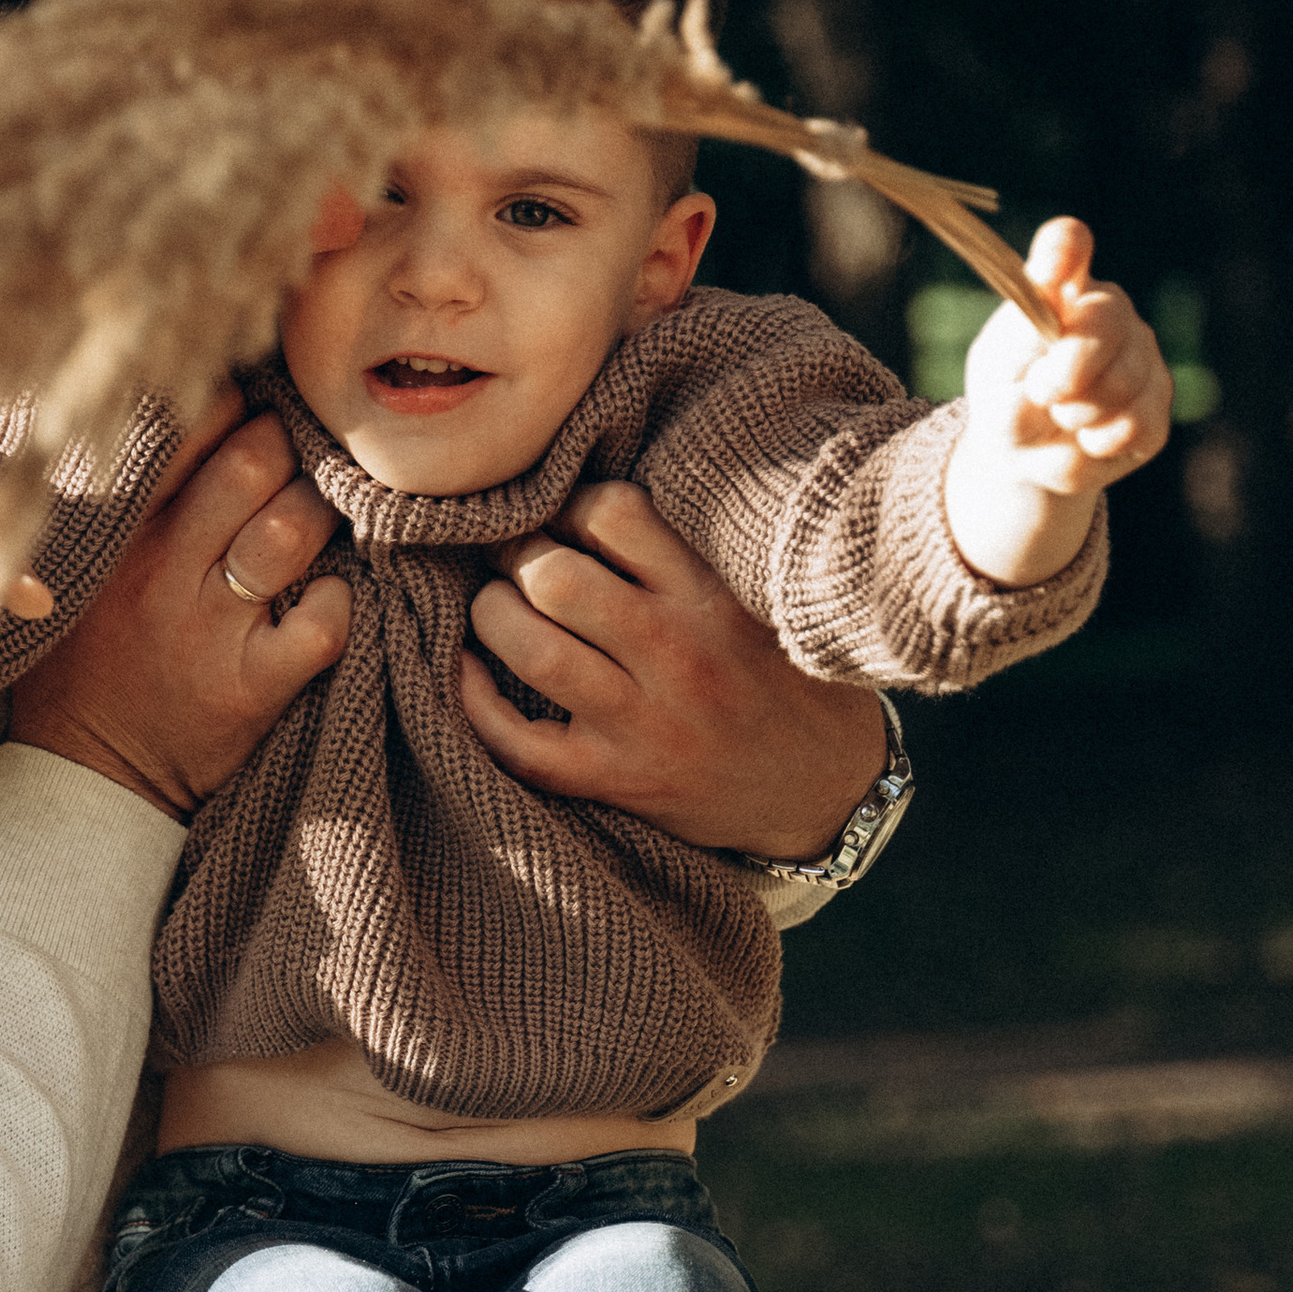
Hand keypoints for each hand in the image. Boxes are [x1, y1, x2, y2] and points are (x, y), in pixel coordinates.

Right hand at [5, 397, 350, 820]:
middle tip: (303, 459)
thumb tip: (181, 413)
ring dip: (321, 515)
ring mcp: (208, 631)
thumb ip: (127, 500)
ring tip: (321, 520)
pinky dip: (342, 600)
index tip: (255, 412)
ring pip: (291, 531)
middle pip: (251, 465)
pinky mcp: (250, 687)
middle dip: (290, 448)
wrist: (89, 773)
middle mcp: (161, 572)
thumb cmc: (88, 657)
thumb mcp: (81, 566)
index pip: (185, 431)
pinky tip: (330, 598)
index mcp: (117, 533)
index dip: (235, 408)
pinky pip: (323, 621)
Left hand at [457, 482, 889, 859]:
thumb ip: (688, 556)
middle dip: (515, 557)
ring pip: (532, 651)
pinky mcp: (618, 780)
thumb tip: (592, 503)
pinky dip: (475, 703)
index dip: (568, 504)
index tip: (560, 519)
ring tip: (495, 609)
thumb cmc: (787, 679)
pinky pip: (519, 743)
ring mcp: (644, 723)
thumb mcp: (762, 597)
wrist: (827, 788)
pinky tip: (465, 671)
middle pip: (556, 579)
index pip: (613, 513)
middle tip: (511, 560)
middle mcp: (676, 654)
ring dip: (491, 617)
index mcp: (711, 596)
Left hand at [945, 216, 1172, 588]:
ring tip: (1060, 416)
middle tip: (1042, 393)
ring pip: (1122, 382)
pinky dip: (1099, 443)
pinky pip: (1136, 424)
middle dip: (1070, 370)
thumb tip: (1046, 376)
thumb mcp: (995, 383)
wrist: (1031, 453)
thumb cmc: (1009, 401)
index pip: (1065, 247)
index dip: (1062, 249)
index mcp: (1056, 289)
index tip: (1051, 266)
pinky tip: (1087, 436)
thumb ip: (1016, 369)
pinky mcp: (1159, 398)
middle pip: (1104, 321)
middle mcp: (1106, 308)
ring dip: (1078, 415)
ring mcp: (1141, 350)